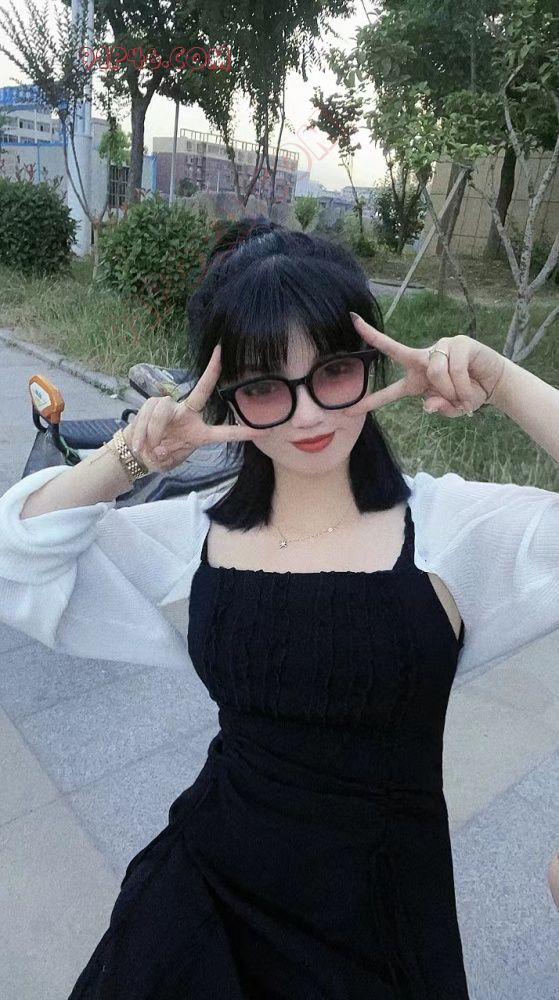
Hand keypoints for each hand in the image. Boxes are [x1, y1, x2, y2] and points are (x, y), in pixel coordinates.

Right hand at [122, 344, 270, 471]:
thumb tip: (161, 449)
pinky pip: (148, 413)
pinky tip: (140, 444)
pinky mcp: (153, 404)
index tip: (265, 431)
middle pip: (201, 392)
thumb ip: (167, 456)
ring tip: (147, 447)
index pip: (225, 432)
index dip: (243, 432)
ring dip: (153, 430)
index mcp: (199, 433)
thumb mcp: (167, 461)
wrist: (137, 453)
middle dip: (211, 373)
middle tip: (219, 354)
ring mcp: (171, 408)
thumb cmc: (159, 456)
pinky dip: (142, 431)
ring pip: (164, 409)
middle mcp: (188, 415)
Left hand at [348, 312, 506, 416]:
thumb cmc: (469, 394)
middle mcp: (424, 359)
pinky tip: (470, 389)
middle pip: (395, 350)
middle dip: (374, 336)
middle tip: (354, 321)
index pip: (391, 390)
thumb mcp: (453, 408)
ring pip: (435, 372)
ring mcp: (440, 348)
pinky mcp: (458, 342)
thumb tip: (429, 403)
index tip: (349, 409)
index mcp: (416, 380)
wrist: (495, 383)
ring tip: (463, 396)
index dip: (372, 400)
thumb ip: (439, 408)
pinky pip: (454, 369)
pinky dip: (463, 385)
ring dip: (451, 391)